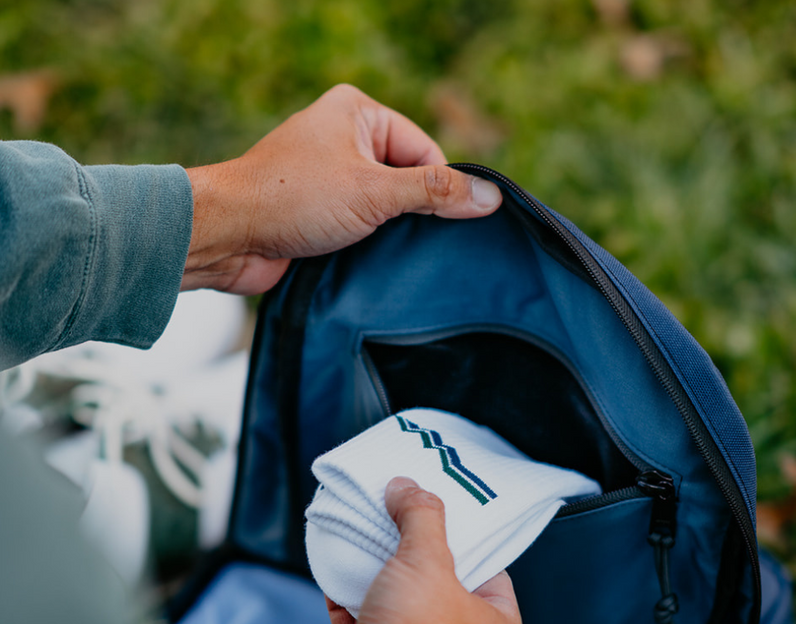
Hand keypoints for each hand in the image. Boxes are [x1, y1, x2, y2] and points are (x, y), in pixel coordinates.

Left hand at [181, 84, 502, 293]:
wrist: (229, 237)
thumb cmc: (293, 199)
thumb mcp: (375, 192)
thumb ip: (435, 193)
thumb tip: (490, 196)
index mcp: (357, 112)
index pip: (424, 151)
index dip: (440, 189)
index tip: (451, 224)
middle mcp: (343, 137)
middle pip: (407, 178)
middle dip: (415, 213)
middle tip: (419, 243)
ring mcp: (329, 176)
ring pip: (384, 206)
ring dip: (391, 232)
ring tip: (391, 252)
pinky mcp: (319, 210)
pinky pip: (361, 223)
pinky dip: (372, 243)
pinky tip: (376, 261)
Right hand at [326, 477, 524, 623]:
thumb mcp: (427, 561)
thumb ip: (421, 517)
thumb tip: (407, 487)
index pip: (492, 574)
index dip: (466, 541)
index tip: (441, 516)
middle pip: (443, 590)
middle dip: (417, 559)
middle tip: (401, 524)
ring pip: (405, 611)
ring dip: (383, 579)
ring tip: (370, 541)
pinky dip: (355, 603)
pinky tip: (340, 573)